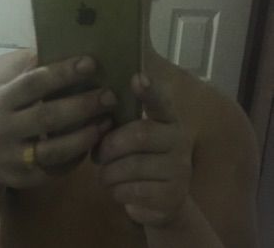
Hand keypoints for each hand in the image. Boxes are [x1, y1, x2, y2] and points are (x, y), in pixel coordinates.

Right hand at [0, 56, 115, 188]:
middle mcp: (3, 129)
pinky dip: (77, 156)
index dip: (62, 73)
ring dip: (85, 136)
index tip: (91, 63)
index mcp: (0, 100)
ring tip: (107, 121)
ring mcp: (11, 157)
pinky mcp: (23, 179)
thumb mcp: (6, 91)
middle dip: (82, 105)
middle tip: (110, 95)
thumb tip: (65, 47)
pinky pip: (55, 170)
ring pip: (54, 150)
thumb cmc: (1, 113)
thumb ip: (30, 74)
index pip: (33, 83)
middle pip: (47, 117)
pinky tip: (93, 141)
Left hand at [96, 74, 192, 226]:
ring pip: (133, 165)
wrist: (163, 198)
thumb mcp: (133, 135)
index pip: (160, 101)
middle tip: (97, 155)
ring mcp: (180, 168)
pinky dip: (117, 190)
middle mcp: (179, 139)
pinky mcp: (173, 195)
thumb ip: (121, 121)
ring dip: (109, 172)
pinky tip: (116, 188)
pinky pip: (134, 190)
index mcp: (167, 118)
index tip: (137, 77)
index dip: (149, 90)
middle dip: (110, 146)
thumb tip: (94, 109)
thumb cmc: (140, 157)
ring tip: (103, 174)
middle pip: (139, 135)